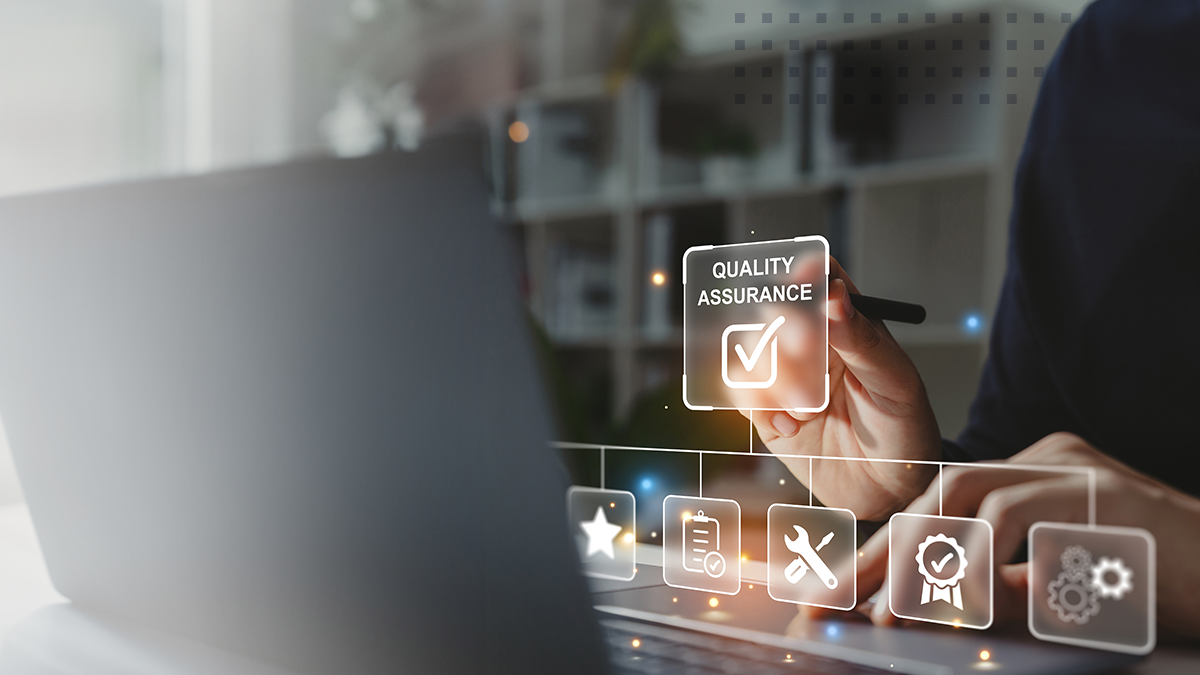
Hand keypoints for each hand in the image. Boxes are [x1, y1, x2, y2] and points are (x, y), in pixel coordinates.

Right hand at [741, 258, 940, 519]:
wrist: (887, 495)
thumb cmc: (904, 434)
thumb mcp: (896, 385)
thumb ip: (863, 340)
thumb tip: (835, 296)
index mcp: (849, 324)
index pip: (821, 280)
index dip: (807, 270)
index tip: (804, 277)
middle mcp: (812, 343)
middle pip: (775, 309)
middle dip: (786, 328)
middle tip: (804, 349)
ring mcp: (785, 375)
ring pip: (751, 348)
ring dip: (775, 376)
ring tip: (808, 408)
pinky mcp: (764, 409)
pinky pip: (739, 390)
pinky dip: (757, 405)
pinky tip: (789, 425)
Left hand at [843, 433, 1199, 637]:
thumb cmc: (1153, 590)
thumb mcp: (1055, 594)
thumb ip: (991, 594)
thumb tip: (907, 610)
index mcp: (1033, 474)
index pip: (940, 505)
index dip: (882, 550)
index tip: (837, 593)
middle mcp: (1048, 461)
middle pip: (940, 494)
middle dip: (881, 552)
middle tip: (835, 601)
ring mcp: (1079, 474)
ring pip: (971, 498)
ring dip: (922, 562)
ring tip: (891, 614)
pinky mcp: (1106, 498)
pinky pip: (1022, 522)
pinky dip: (986, 565)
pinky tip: (969, 605)